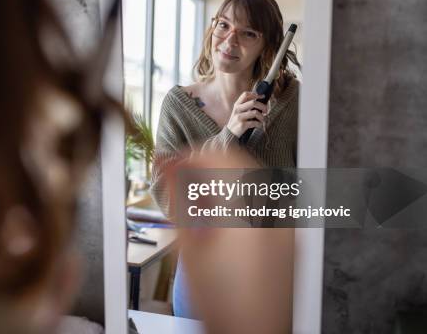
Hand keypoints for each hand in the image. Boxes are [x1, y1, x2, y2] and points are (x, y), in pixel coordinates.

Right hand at [171, 150, 292, 333]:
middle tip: (184, 181)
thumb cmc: (224, 305)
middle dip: (208, 168)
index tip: (175, 162)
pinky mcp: (291, 239)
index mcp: (248, 213)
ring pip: (253, 183)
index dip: (193, 155)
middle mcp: (275, 214)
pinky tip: (223, 223)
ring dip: (224, 184)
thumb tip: (170, 166)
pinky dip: (241, 202)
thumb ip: (180, 200)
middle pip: (241, 166)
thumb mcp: (190, 250)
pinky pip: (265, 204)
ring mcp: (287, 227)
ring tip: (201, 205)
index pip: (223, 158)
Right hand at [226, 91, 267, 137]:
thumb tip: (260, 101)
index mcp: (237, 105)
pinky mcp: (242, 125)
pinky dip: (260, 124)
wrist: (230, 134)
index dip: (255, 94)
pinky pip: (255, 122)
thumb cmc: (238, 122)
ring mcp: (239, 117)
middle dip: (263, 106)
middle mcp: (237, 109)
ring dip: (262, 117)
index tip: (262, 96)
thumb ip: (246, 106)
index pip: (245, 94)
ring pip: (255, 113)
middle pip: (253, 102)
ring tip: (263, 120)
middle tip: (266, 111)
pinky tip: (259, 126)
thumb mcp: (239, 112)